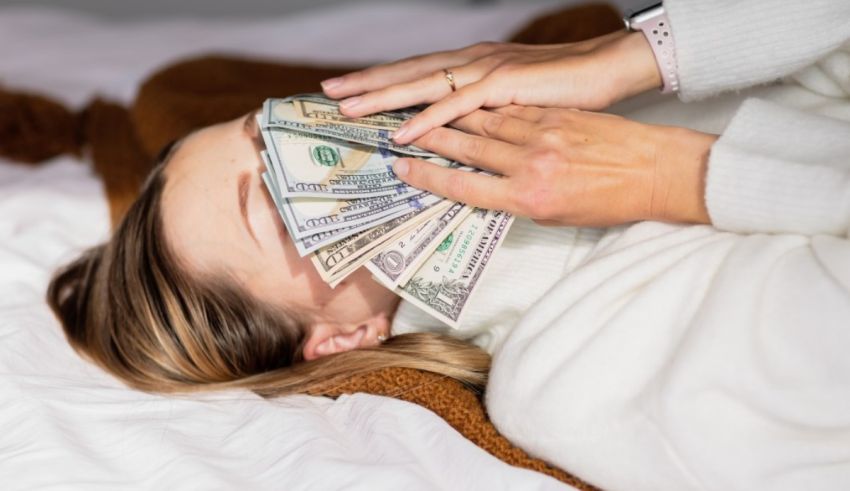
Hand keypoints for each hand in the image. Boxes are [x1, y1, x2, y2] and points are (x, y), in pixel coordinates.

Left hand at [321, 32, 660, 144]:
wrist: (606, 71)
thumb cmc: (564, 90)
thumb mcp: (515, 99)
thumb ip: (486, 110)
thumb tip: (466, 129)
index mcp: (474, 65)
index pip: (419, 72)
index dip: (383, 80)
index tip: (350, 89)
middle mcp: (473, 62)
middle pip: (410, 72)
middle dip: (367, 82)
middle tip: (329, 90)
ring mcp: (486, 70)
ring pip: (423, 85)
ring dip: (384, 97)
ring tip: (349, 108)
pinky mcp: (503, 85)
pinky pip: (456, 105)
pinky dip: (427, 119)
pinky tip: (402, 132)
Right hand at [391, 106, 716, 226]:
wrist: (655, 173)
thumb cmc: (608, 202)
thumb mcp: (555, 216)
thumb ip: (516, 199)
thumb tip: (484, 185)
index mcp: (528, 199)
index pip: (464, 188)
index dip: (428, 176)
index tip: (402, 168)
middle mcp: (530, 165)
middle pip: (466, 147)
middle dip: (428, 138)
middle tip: (399, 131)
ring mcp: (542, 135)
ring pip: (484, 121)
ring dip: (450, 117)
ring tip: (425, 113)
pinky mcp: (555, 115)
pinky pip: (511, 109)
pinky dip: (486, 106)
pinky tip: (469, 102)